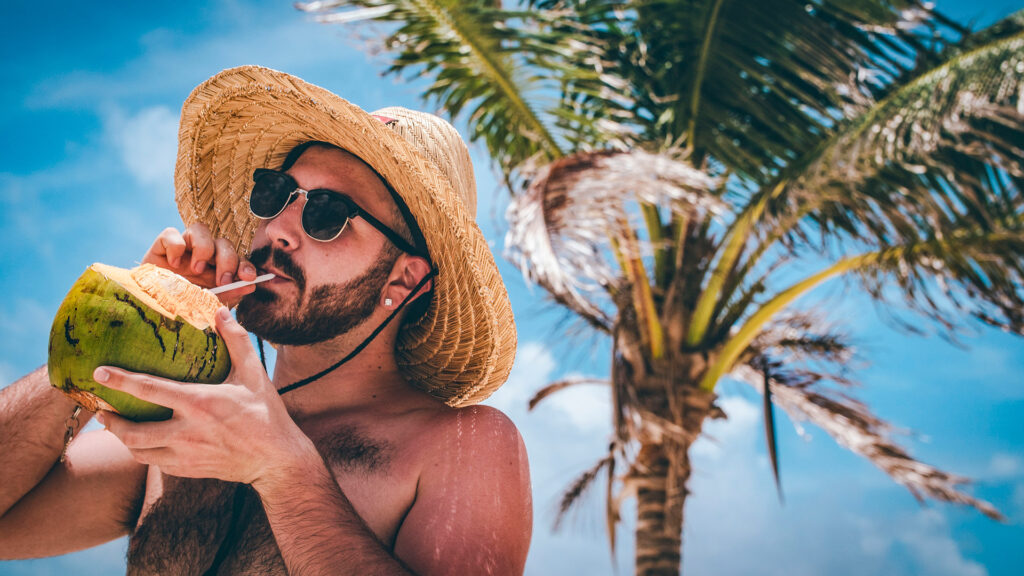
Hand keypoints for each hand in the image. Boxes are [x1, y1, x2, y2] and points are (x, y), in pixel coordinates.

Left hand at [92, 308, 313, 484]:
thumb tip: (221, 312)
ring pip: (139, 451)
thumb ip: (236, 341)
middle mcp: (187, 432)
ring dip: (122, 438)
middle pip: (133, 431)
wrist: (276, 460)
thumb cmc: (266, 413)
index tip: (99, 372)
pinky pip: (155, 463)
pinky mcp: (189, 470)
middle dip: (110, 421)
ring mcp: (186, 455)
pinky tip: (143, 442)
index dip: (121, 380)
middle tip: (100, 409)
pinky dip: (143, 452)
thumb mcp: (254, 374)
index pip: (149, 389)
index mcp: (199, 403)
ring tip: (113, 426)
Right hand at [142, 223, 257, 305]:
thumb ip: (229, 295)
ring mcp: (182, 248)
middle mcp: (203, 255)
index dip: (245, 266)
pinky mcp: (161, 245)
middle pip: (223, 243)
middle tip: (222, 280)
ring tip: (197, 270)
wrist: (150, 310)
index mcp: (217, 268)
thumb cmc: (181, 308)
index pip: (237, 260)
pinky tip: (174, 265)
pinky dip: (175, 246)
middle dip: (227, 260)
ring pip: (200, 229)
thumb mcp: (207, 304)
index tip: (248, 278)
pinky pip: (171, 232)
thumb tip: (251, 286)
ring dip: (204, 249)